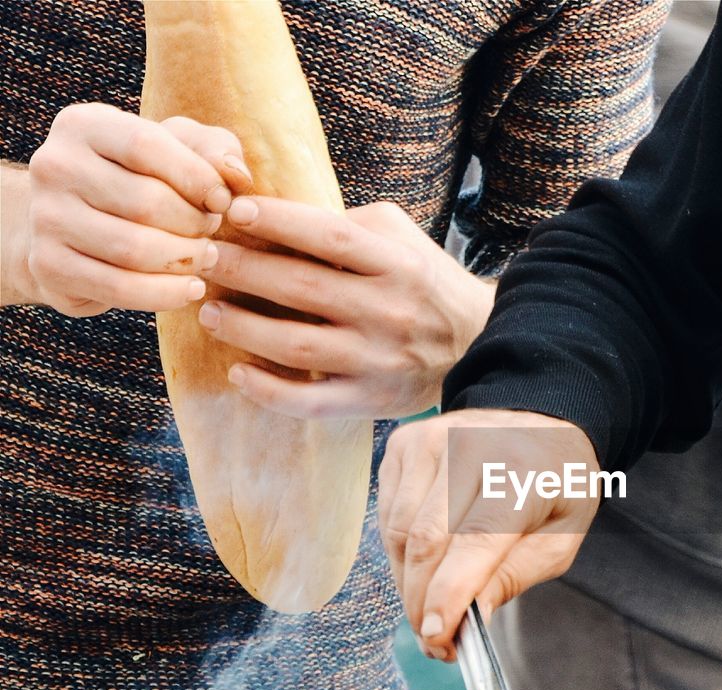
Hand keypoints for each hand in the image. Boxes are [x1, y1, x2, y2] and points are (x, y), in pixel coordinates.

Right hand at [7, 103, 249, 314]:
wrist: (76, 226)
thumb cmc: (143, 179)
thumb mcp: (180, 150)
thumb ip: (215, 150)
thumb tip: (236, 176)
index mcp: (83, 125)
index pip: (146, 146)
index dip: (197, 178)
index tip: (223, 201)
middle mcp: (54, 166)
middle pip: (146, 203)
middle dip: (194, 224)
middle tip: (210, 232)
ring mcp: (44, 217)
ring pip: (134, 249)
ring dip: (185, 260)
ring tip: (205, 257)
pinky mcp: (48, 265)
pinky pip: (119, 288)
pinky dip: (166, 294)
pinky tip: (190, 288)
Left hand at [197, 197, 494, 418]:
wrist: (477, 342)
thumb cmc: (424, 283)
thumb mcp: (402, 238)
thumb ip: (350, 225)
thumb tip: (277, 217)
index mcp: (397, 265)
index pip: (330, 237)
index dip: (278, 221)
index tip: (233, 211)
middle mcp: (388, 312)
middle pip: (302, 289)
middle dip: (242, 270)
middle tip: (201, 257)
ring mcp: (378, 361)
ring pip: (297, 347)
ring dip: (243, 328)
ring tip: (209, 311)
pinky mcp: (371, 400)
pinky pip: (311, 402)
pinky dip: (268, 391)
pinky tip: (238, 372)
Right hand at [377, 409, 599, 659]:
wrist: (542, 421)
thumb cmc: (556, 485)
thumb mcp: (560, 538)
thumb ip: (514, 576)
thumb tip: (470, 617)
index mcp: (520, 471)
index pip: (473, 540)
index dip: (449, 594)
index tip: (438, 637)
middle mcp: (468, 446)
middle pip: (426, 540)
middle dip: (423, 601)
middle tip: (436, 640)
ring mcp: (430, 440)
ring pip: (399, 532)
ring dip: (409, 582)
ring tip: (433, 607)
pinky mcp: (404, 443)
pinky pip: (388, 514)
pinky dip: (401, 552)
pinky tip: (426, 565)